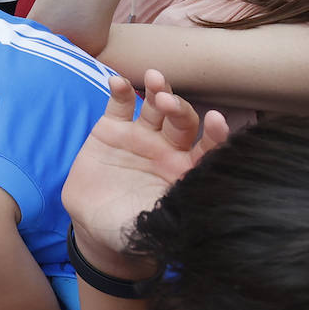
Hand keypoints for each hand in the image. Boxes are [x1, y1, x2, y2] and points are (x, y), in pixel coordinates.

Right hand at [61, 70, 229, 279]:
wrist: (92, 226)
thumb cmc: (130, 230)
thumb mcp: (153, 226)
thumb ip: (172, 212)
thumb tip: (201, 210)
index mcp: (186, 172)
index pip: (208, 148)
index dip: (215, 133)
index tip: (216, 120)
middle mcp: (168, 149)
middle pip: (182, 121)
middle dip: (179, 108)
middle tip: (168, 103)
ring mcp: (141, 136)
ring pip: (155, 107)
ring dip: (158, 90)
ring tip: (155, 80)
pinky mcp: (112, 129)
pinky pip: (119, 105)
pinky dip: (120, 90)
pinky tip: (118, 81)